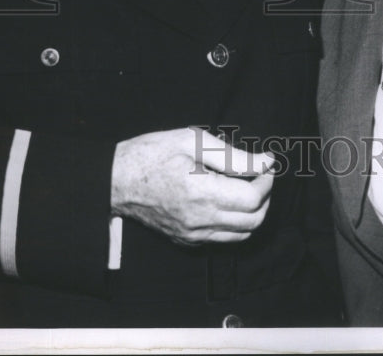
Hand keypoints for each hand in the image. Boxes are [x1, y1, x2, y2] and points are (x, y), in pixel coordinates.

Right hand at [110, 127, 274, 245]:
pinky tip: (225, 200)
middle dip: (264, 197)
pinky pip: (222, 239)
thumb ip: (232, 155)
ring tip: (245, 186)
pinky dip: (234, 223)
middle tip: (258, 175)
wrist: (116, 180)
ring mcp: (192, 235)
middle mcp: (199, 221)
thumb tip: (265, 161)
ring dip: (252, 212)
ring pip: (241, 235)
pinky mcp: (186, 240)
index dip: (266, 180)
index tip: (265, 164)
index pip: (253, 199)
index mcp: (201, 193)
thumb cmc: (152, 153)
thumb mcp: (193, 141)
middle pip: (253, 221)